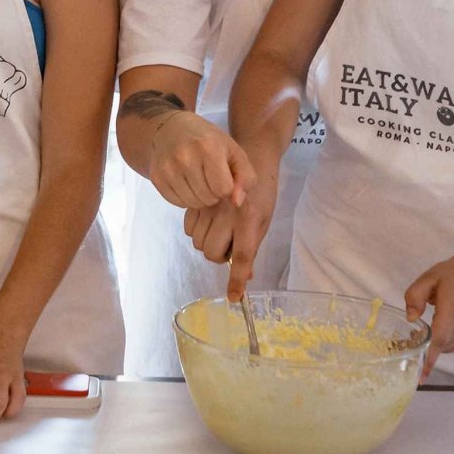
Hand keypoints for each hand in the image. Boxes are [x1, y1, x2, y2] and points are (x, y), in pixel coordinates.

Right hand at [149, 111, 257, 208]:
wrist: (171, 129)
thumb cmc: (209, 141)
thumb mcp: (234, 152)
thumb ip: (245, 177)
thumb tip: (236, 202)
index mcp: (208, 147)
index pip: (223, 189)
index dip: (227, 188)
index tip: (224, 177)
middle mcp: (185, 156)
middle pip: (208, 198)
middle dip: (214, 194)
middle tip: (211, 179)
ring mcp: (168, 167)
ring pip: (192, 203)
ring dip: (200, 198)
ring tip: (200, 181)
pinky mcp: (156, 176)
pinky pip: (177, 203)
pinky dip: (185, 198)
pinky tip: (187, 183)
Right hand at [183, 182, 277, 302]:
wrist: (248, 157)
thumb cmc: (262, 192)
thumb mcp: (264, 218)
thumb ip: (253, 245)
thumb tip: (247, 276)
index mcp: (248, 218)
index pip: (242, 255)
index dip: (237, 279)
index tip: (234, 297)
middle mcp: (225, 213)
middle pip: (212, 252)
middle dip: (220, 256)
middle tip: (229, 245)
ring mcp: (208, 206)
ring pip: (198, 243)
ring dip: (208, 244)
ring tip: (220, 230)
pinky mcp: (195, 201)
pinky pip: (188, 230)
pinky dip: (196, 232)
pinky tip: (207, 221)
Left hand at [404, 251, 453, 381]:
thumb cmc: (451, 275)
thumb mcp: (427, 279)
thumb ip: (414, 297)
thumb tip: (411, 319)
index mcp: (452, 308)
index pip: (439, 339)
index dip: (429, 358)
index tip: (421, 377)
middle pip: (441, 344)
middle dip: (427, 345)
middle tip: (415, 334)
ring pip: (449, 347)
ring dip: (438, 342)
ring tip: (435, 323)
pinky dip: (448, 340)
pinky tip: (447, 325)